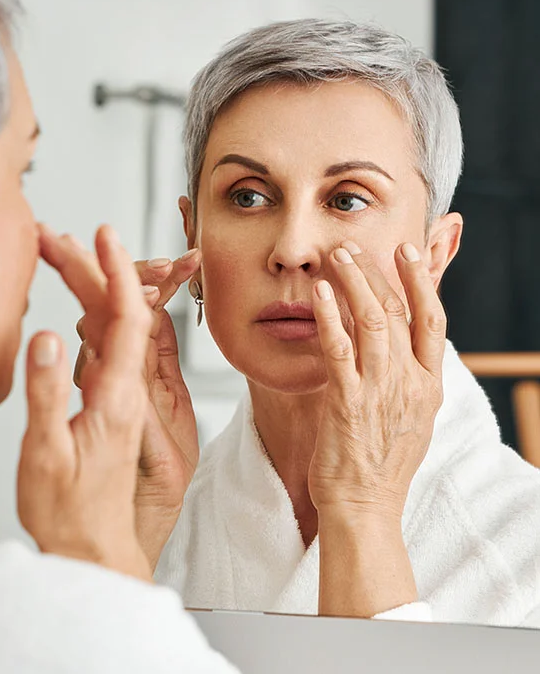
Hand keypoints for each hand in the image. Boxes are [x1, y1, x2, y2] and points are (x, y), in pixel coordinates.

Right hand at [17, 225, 152, 581]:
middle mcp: (127, 390)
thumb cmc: (70, 510)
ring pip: (112, 327)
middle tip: (58, 237)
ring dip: (91, 287)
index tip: (105, 236)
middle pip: (119, 314)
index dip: (119, 274)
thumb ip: (49, 395)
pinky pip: (106, 348)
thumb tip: (50, 338)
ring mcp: (120, 394)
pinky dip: (91, 317)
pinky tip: (77, 302)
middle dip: (92, 269)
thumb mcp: (49, 453)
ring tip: (62, 254)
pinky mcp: (109, 402)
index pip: (129, 320)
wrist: (92, 546)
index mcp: (119, 397)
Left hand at [308, 240, 445, 616]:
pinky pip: (339, 350)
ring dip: (354, 282)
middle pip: (398, 312)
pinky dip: (329, 318)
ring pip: (371, 321)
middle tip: (356, 245)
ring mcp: (380, 391)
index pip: (432, 321)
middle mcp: (409, 383)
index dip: (420, 282)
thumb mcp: (410, 418)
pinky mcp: (347, 403)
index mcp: (428, 385)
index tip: (406, 252)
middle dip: (377, 272)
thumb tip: (395, 349)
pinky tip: (320, 294)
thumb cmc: (381, 465)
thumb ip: (406, 380)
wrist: (365, 507)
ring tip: (338, 255)